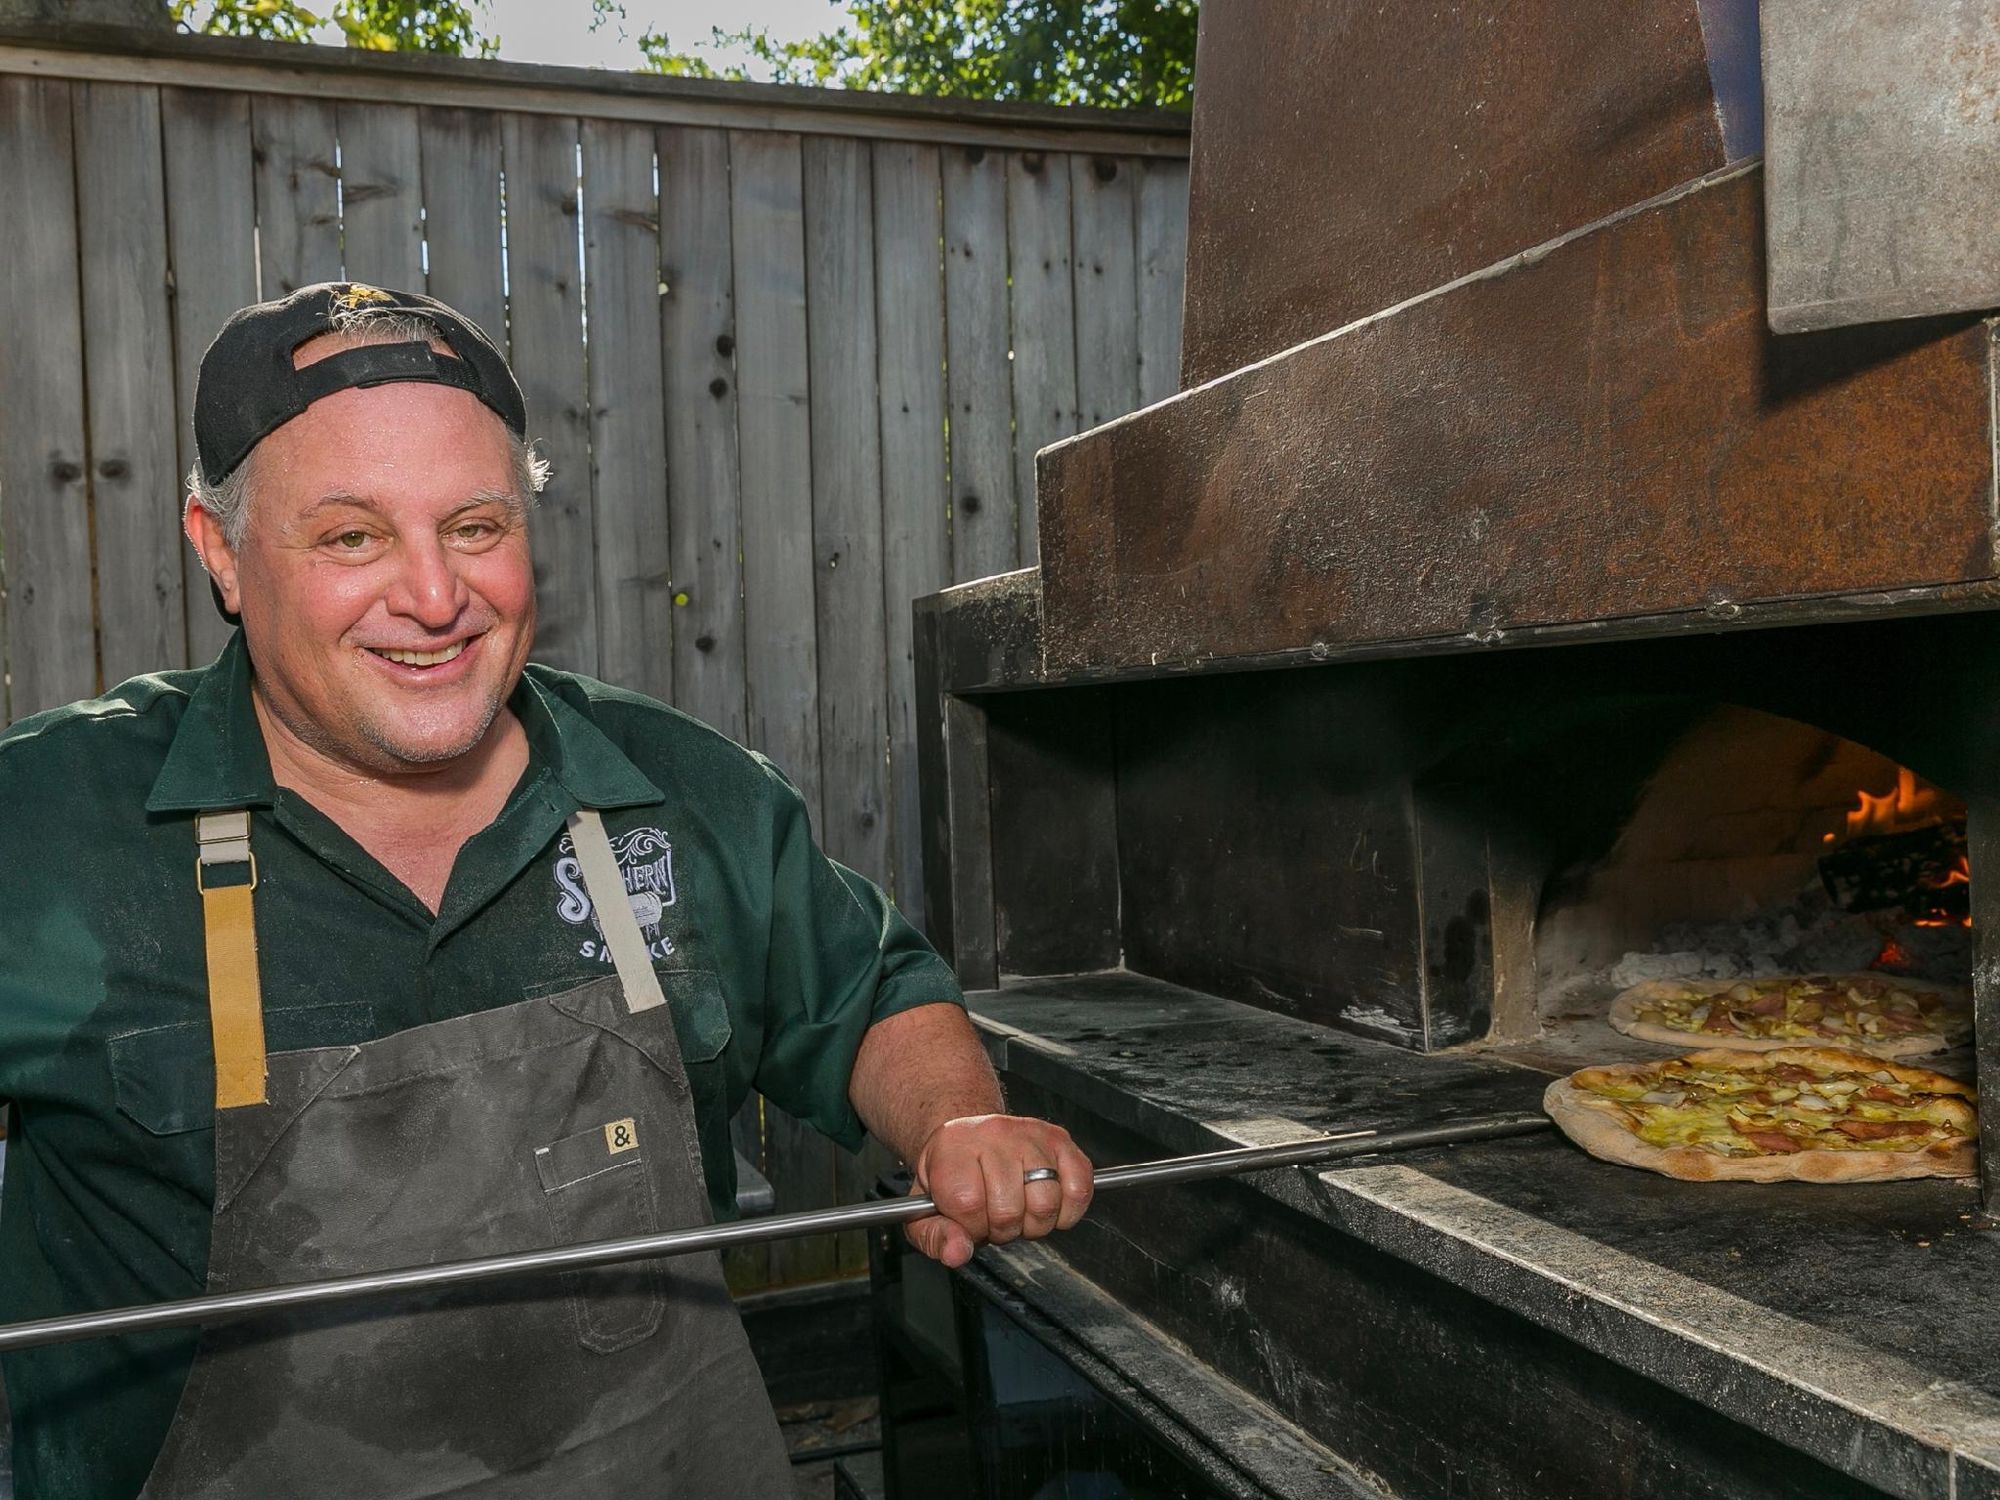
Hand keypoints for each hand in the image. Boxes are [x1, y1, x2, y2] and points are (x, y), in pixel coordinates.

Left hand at [904, 1114, 1092, 1266]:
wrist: (966, 1136)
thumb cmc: (948, 1174)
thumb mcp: (924, 1208)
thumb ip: (934, 1237)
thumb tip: (957, 1253)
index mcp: (953, 1149)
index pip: (969, 1204)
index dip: (971, 1226)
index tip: (968, 1219)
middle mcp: (994, 1134)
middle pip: (1009, 1210)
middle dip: (1002, 1229)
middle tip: (993, 1215)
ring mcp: (1031, 1134)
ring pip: (1046, 1203)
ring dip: (1034, 1223)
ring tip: (1018, 1208)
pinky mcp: (1060, 1140)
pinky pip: (1079, 1189)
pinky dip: (1067, 1210)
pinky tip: (1046, 1203)